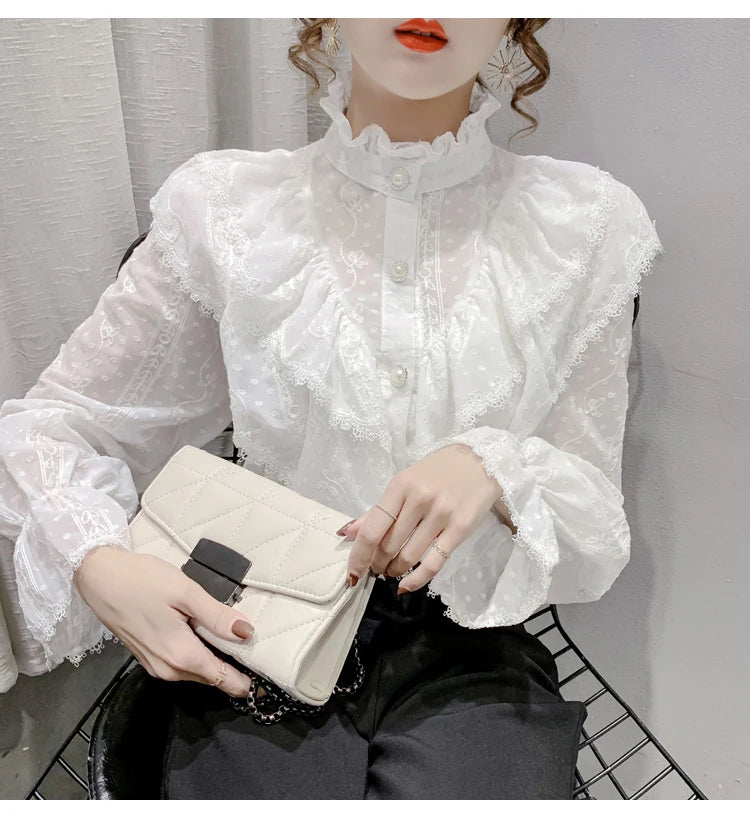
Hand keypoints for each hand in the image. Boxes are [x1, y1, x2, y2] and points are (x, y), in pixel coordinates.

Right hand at [73, 545, 254, 697]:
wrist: (98, 577)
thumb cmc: (142, 580)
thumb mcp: (185, 592)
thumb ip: (217, 616)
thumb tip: (247, 634)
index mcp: (181, 655)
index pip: (223, 681)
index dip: (246, 683)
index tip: (268, 682)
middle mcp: (168, 669)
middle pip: (211, 678)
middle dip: (234, 670)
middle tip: (258, 653)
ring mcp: (155, 665)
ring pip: (196, 672)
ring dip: (216, 662)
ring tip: (237, 642)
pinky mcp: (147, 656)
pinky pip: (181, 665)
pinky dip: (198, 656)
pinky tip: (207, 636)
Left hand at [343, 443, 509, 593]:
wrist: (482, 459)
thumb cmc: (438, 471)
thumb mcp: (405, 481)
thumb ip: (378, 509)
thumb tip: (348, 533)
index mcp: (400, 486)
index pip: (372, 529)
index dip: (359, 555)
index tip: (353, 573)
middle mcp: (419, 500)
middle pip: (388, 545)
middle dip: (377, 563)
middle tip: (377, 569)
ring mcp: (441, 515)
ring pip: (409, 556)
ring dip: (395, 570)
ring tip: (392, 571)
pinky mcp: (460, 529)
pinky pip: (434, 562)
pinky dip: (417, 579)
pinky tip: (407, 585)